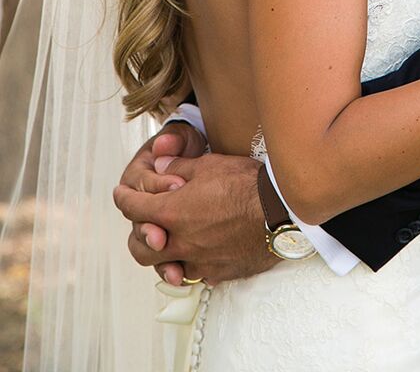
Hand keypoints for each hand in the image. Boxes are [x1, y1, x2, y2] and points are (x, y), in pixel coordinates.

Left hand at [114, 151, 278, 284]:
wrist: (280, 210)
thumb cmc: (246, 183)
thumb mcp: (209, 164)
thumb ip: (178, 166)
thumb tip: (160, 164)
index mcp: (172, 212)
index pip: (133, 208)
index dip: (123, 198)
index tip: (120, 193)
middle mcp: (180, 241)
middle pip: (140, 248)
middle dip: (137, 234)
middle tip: (143, 223)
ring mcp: (198, 261)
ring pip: (165, 267)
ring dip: (162, 255)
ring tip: (168, 242)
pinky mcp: (217, 272)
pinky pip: (194, 273)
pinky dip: (191, 262)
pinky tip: (199, 251)